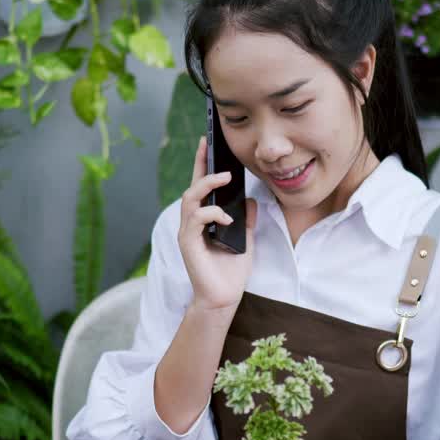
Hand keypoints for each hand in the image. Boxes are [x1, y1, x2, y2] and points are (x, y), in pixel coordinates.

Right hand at [177, 136, 255, 311]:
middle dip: (201, 165)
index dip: (203, 163)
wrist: (223, 298)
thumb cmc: (231, 272)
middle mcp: (192, 223)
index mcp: (204, 219)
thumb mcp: (246, 239)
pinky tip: (226, 219)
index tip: (207, 141)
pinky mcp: (187, 243)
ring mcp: (188, 232)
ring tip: (225, 178)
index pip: (201, 186)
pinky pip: (196, 219)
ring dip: (207, 185)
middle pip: (192, 186)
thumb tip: (252, 200)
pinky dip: (212, 215)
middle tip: (211, 148)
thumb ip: (247, 219)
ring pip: (190, 198)